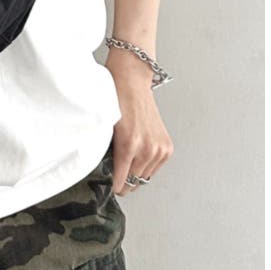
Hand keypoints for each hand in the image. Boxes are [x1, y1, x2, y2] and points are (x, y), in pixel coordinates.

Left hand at [105, 47, 173, 195]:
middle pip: (134, 182)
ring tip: (126, 165)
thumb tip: (104, 168)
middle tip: (115, 175)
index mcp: (129, 145)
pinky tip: (137, 157)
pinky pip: (156, 167)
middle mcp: (147, 149)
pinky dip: (147, 166)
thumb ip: (106, 149)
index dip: (114, 186)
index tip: (109, 187)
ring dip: (136, 174)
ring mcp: (159, 148)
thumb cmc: (115, 99)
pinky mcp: (167, 147)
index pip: (121, 180)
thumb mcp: (105, 126)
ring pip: (145, 176)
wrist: (132, 81)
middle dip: (124, 181)